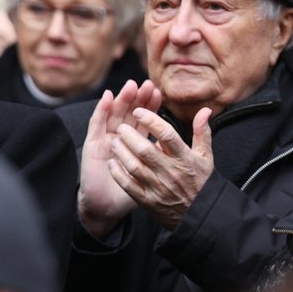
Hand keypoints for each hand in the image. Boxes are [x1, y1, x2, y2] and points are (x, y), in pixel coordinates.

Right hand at [78, 80, 161, 237]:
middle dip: (138, 99)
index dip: (151, 107)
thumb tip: (199, 125)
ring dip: (122, 100)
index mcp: (136, 143)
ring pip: (114, 114)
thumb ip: (174, 154)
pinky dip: (101, 110)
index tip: (159, 93)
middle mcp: (119, 137)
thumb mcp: (159, 174)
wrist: (106, 207)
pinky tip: (108, 97)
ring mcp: (104, 139)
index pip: (145, 120)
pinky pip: (96, 125)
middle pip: (129, 113)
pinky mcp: (92, 145)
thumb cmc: (133, 191)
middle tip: (146, 84)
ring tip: (131, 86)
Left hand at [109, 106, 213, 228]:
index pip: (167, 135)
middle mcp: (170, 172)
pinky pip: (128, 185)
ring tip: (115, 141)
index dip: (151, 121)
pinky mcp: (148, 201)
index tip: (138, 111)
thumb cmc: (201, 181)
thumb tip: (205, 109)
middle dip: (130, 136)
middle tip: (121, 127)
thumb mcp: (206, 157)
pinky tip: (112, 162)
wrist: (201, 215)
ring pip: (134, 167)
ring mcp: (158, 188)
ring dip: (122, 152)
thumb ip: (202, 132)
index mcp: (185, 158)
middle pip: (146, 150)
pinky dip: (118, 173)